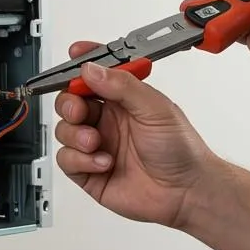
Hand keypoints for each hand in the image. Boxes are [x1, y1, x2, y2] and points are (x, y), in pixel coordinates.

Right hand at [55, 59, 221, 228]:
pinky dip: (80, 160)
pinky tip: (103, 163)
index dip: (80, 64)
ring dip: (76, 135)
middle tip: (79, 111)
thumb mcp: (156, 109)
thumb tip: (92, 70)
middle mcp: (107, 120)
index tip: (73, 56)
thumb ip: (123, 86)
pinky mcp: (88, 171)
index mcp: (122, 100)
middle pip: (69, 102)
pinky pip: (66, 159)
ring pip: (64, 130)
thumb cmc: (181, 150)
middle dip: (69, 104)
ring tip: (96, 143)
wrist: (186, 193)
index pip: (93, 76)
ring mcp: (96, 145)